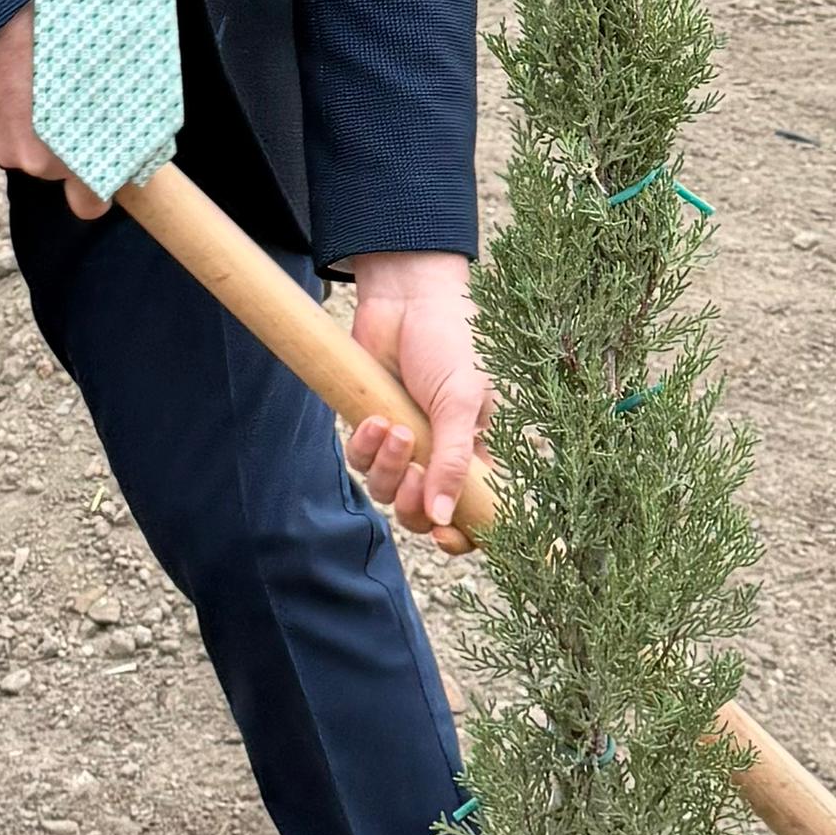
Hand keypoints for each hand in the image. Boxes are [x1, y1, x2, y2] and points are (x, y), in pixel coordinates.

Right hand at [0, 5, 92, 208]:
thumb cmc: (51, 37)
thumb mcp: (102, 71)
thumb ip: (111, 111)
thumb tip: (123, 118)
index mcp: (69, 154)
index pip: (90, 204)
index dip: (98, 190)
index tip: (105, 168)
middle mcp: (30, 160)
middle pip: (52, 165)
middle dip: (61, 140)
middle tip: (67, 96)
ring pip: (22, 143)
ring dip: (28, 122)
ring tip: (31, 78)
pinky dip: (2, 108)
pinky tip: (5, 75)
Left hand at [343, 252, 490, 536]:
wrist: (407, 298)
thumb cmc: (451, 343)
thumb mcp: (461, 402)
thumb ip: (452, 463)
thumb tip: (441, 518)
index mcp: (475, 452)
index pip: (472, 512)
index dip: (460, 535)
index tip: (445, 536)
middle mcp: (438, 454)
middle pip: (420, 512)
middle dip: (413, 503)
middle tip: (413, 475)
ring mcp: (403, 442)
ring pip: (386, 489)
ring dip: (388, 469)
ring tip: (394, 429)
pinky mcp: (369, 426)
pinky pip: (360, 460)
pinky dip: (364, 447)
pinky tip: (373, 419)